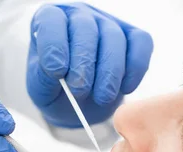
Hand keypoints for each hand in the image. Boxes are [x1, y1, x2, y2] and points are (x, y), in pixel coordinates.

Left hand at [27, 2, 152, 127]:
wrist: (79, 105)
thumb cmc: (56, 91)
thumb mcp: (41, 89)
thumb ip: (44, 77)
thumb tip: (57, 70)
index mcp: (51, 22)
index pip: (51, 20)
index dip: (54, 44)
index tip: (56, 71)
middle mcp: (79, 16)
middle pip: (85, 28)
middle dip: (84, 62)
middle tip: (79, 91)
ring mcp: (107, 24)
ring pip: (114, 37)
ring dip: (109, 71)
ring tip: (102, 98)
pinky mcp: (132, 37)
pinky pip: (141, 43)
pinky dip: (135, 67)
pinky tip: (125, 88)